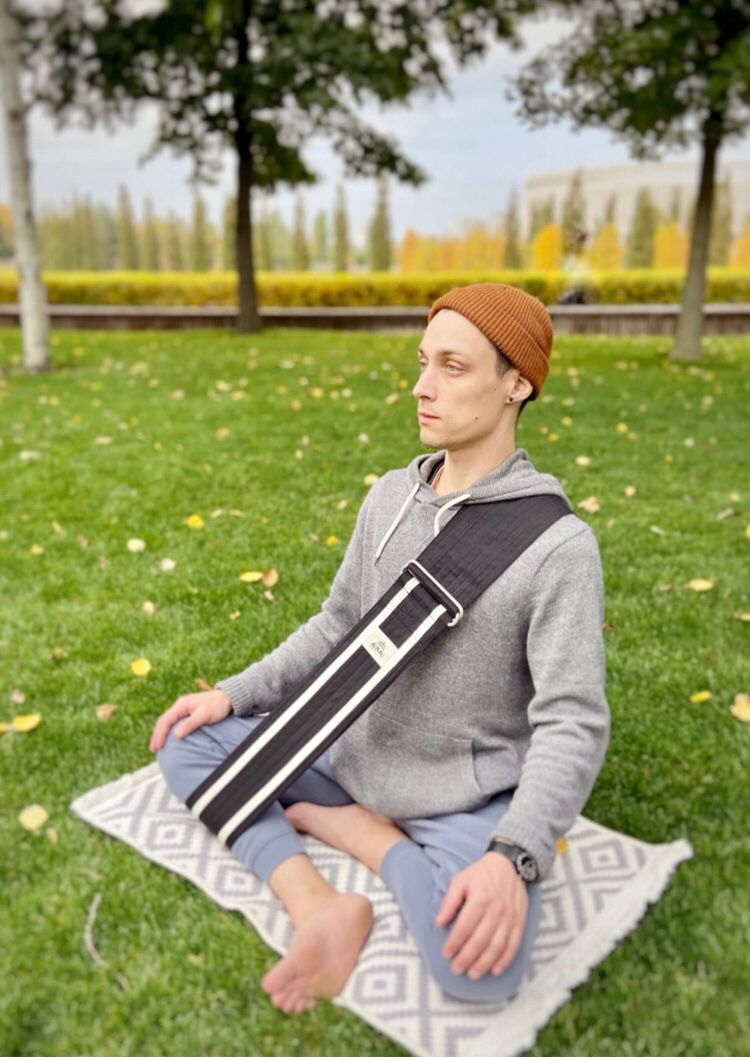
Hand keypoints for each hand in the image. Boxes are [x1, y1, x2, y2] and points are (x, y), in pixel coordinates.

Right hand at [148, 689, 231, 752]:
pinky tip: (167, 738)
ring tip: (157, 746)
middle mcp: (180, 706)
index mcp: (181, 704)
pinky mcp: (187, 712)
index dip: (160, 734)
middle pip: (163, 721)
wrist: (227, 698)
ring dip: (161, 733)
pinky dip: (168, 730)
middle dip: (157, 735)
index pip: (166, 720)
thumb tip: (176, 735)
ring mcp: (183, 709)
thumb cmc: (217, 705)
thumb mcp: (204, 715)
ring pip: (167, 721)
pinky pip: (173, 722)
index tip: (158, 746)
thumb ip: (190, 724)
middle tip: (153, 749)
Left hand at [435, 852, 527, 980]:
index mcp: (480, 898)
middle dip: (467, 958)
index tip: (446, 954)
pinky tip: (495, 970)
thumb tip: (439, 923)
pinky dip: (505, 960)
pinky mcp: (519, 922)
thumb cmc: (481, 874)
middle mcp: (496, 910)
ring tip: (472, 974)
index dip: (454, 943)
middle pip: (480, 940)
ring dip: (484, 963)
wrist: (509, 865)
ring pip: (497, 946)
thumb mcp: (460, 881)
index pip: (465, 927)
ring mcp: (510, 917)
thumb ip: (449, 902)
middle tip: (456, 969)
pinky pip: (514, 945)